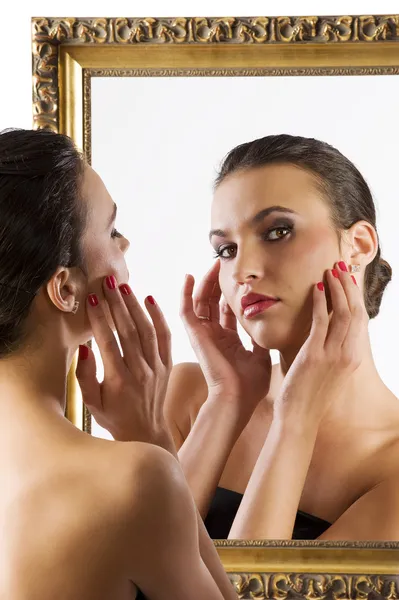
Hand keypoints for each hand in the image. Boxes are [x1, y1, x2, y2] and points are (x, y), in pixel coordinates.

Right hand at [75, 277, 172, 446]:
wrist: (146, 431)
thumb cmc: (113, 416)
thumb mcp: (92, 403)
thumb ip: (85, 376)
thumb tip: (84, 348)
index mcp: (119, 380)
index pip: (108, 342)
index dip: (99, 318)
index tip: (91, 299)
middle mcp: (140, 371)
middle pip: (129, 330)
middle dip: (117, 304)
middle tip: (108, 282)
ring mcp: (156, 367)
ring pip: (147, 330)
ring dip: (135, 306)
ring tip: (124, 287)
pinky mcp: (167, 364)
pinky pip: (165, 337)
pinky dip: (159, 317)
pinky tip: (150, 299)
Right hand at [180, 261, 271, 423]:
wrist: (237, 399)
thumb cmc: (250, 385)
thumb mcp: (262, 355)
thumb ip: (262, 337)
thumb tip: (274, 320)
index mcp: (229, 341)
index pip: (228, 310)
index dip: (233, 294)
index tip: (242, 277)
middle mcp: (214, 335)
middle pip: (213, 302)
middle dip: (219, 282)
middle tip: (226, 264)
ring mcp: (203, 334)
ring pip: (200, 301)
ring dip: (206, 282)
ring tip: (213, 264)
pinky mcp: (195, 334)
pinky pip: (185, 310)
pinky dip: (185, 293)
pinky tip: (189, 276)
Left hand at [275, 262, 366, 426]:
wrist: (299, 419)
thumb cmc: (309, 396)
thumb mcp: (327, 372)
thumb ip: (330, 352)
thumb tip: (326, 333)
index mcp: (352, 358)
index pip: (358, 320)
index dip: (355, 297)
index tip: (350, 279)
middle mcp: (348, 354)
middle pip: (354, 312)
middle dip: (349, 286)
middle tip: (341, 266)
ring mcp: (333, 354)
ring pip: (342, 313)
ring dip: (337, 288)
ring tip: (331, 270)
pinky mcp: (316, 355)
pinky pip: (321, 322)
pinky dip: (321, 302)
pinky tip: (317, 288)